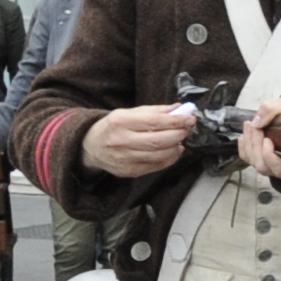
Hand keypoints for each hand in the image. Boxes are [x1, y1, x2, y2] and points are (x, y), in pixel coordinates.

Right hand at [82, 104, 197, 178]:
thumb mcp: (128, 113)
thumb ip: (154, 111)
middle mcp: (121, 141)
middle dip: (179, 133)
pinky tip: (173, 149)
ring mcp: (125, 159)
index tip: (190, 118)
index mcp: (120, 122)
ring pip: (160, 155)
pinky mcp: (129, 171)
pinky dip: (171, 158)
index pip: (154, 122)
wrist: (90, 147)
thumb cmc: (113, 127)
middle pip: (159, 140)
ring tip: (180, 138)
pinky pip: (157, 166)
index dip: (176, 121)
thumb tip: (178, 109)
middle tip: (188, 128)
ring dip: (176, 146)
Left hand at [238, 94, 280, 179]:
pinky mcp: (264, 161)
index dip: (270, 157)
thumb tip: (256, 122)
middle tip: (254, 126)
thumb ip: (273, 109)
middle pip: (264, 166)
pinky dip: (243, 148)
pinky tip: (244, 136)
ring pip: (255, 163)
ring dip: (249, 145)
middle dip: (256, 146)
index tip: (267, 139)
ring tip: (249, 125)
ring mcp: (274, 167)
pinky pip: (249, 160)